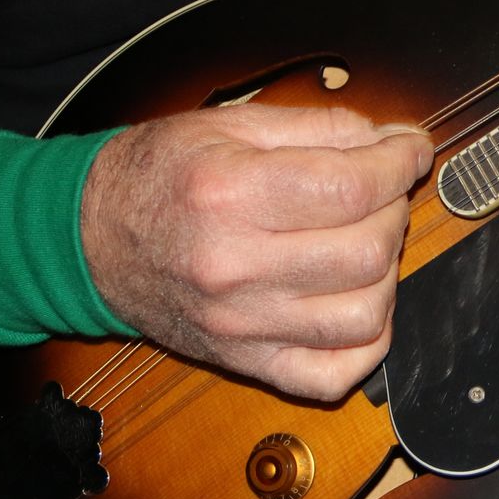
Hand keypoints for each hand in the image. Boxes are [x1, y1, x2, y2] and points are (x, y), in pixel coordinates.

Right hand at [80, 104, 433, 401]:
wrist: (88, 238)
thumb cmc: (160, 174)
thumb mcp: (232, 124)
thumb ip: (321, 127)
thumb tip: (394, 139)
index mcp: (229, 194)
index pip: (352, 187)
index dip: (400, 162)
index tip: (410, 149)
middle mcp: (234, 266)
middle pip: (367, 250)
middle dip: (394, 210)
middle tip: (379, 191)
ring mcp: (241, 324)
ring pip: (364, 314)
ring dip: (387, 272)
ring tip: (364, 240)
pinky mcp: (246, 362)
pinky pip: (334, 375)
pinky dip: (367, 342)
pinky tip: (357, 300)